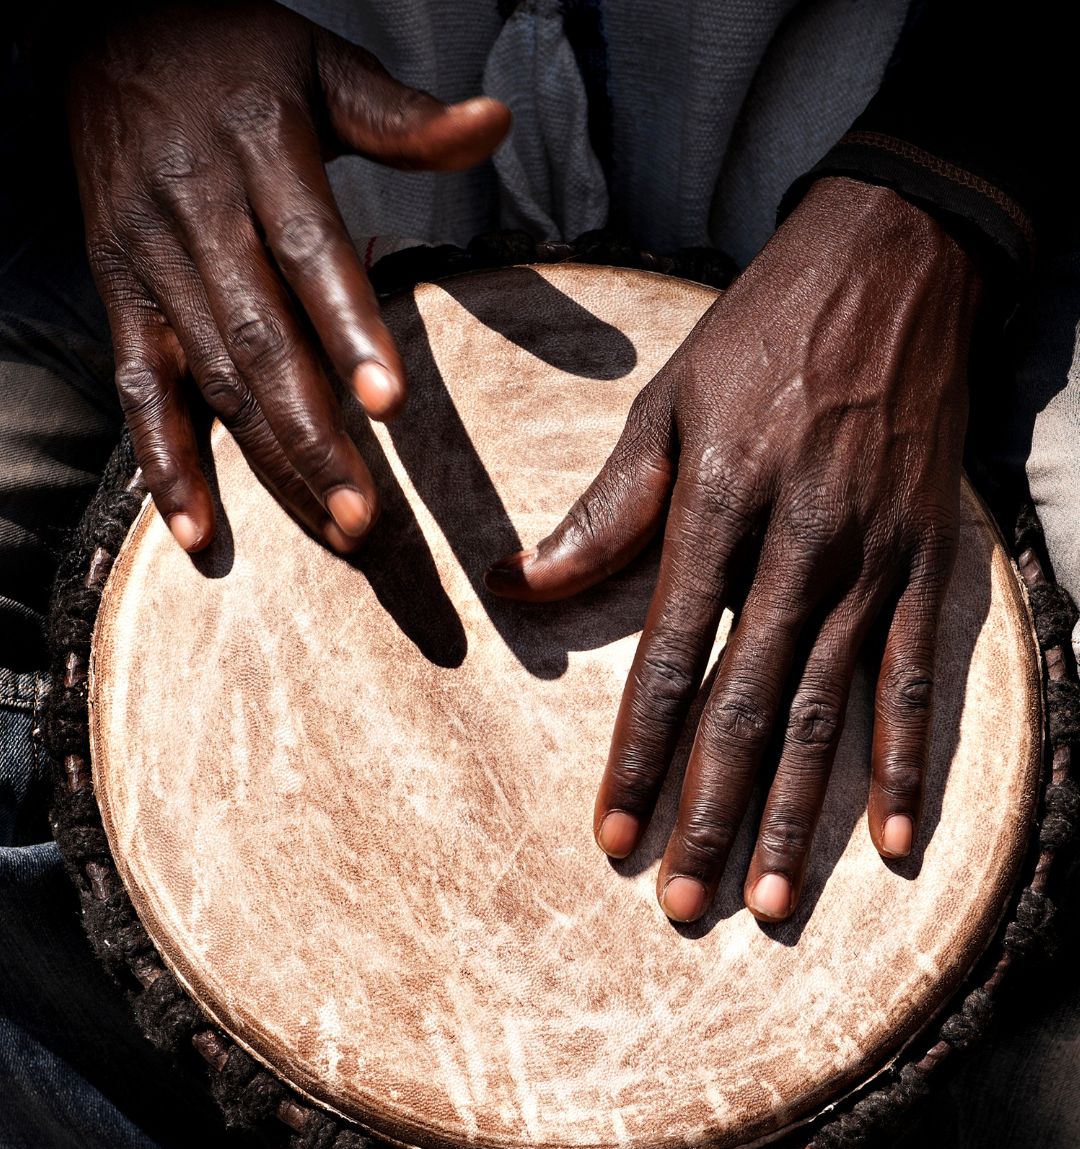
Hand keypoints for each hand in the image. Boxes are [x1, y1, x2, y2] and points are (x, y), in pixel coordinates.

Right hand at [66, 1, 508, 551]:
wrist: (102, 28)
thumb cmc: (234, 55)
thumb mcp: (321, 64)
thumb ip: (402, 117)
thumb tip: (496, 122)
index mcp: (259, 153)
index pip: (309, 252)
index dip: (348, 329)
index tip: (389, 403)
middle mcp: (200, 217)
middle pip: (260, 342)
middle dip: (312, 437)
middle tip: (363, 519)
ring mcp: (153, 266)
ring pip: (213, 381)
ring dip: (268, 464)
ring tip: (331, 530)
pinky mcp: (122, 297)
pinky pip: (137, 390)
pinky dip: (162, 463)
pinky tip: (197, 532)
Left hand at [486, 179, 982, 923]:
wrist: (899, 264)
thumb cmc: (763, 332)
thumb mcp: (668, 403)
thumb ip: (606, 508)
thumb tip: (520, 584)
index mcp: (721, 505)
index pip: (670, 655)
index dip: (639, 752)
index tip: (612, 834)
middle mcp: (801, 545)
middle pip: (749, 704)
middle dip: (709, 810)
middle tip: (680, 901)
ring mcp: (874, 559)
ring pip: (828, 711)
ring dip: (797, 816)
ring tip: (768, 902)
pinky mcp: (929, 560)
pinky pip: (918, 677)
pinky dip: (906, 762)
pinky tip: (890, 842)